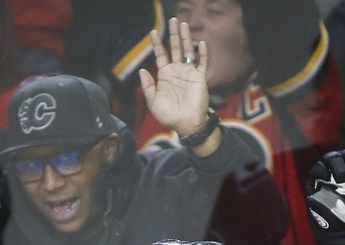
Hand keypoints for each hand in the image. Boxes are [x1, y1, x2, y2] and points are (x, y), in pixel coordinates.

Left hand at [139, 17, 210, 136]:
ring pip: (188, 51)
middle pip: (175, 48)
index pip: (160, 55)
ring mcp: (189, 73)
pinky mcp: (199, 78)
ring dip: (186, 38)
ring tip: (183, 24)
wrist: (186, 124)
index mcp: (165, 75)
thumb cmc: (169, 115)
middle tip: (173, 20)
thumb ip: (147, 86)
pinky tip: (200, 43)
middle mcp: (177, 71)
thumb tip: (142, 70)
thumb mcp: (153, 101)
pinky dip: (202, 53)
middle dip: (173, 34)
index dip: (157, 43)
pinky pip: (202, 63)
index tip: (153, 32)